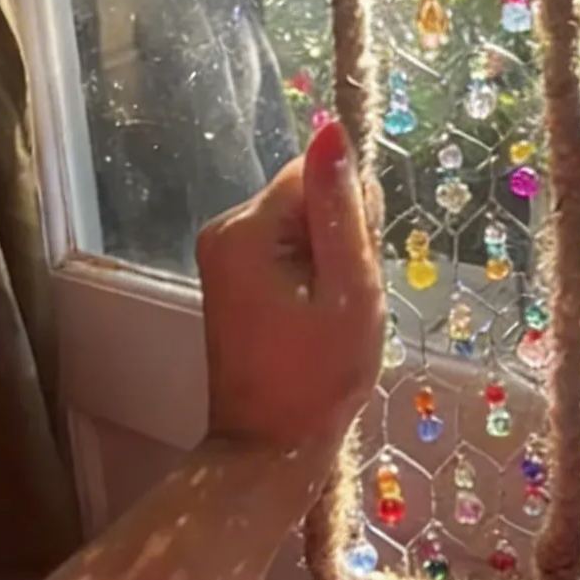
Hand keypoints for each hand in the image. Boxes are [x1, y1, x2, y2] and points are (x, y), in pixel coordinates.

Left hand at [197, 120, 383, 458]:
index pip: (316, 172)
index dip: (352, 212)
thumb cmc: (318, 379)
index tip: (357, 266)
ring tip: (331, 312)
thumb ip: (343, 209)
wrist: (269, 450)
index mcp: (246, 229)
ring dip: (328, 257)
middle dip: (339, 236)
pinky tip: (315, 314)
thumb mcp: (349, 291)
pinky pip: (285, 245)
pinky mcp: (230, 274)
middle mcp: (224, 228)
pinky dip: (310, 272)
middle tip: (345, 299)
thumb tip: (332, 129)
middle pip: (306, 193)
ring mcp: (222, 252)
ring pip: (300, 220)